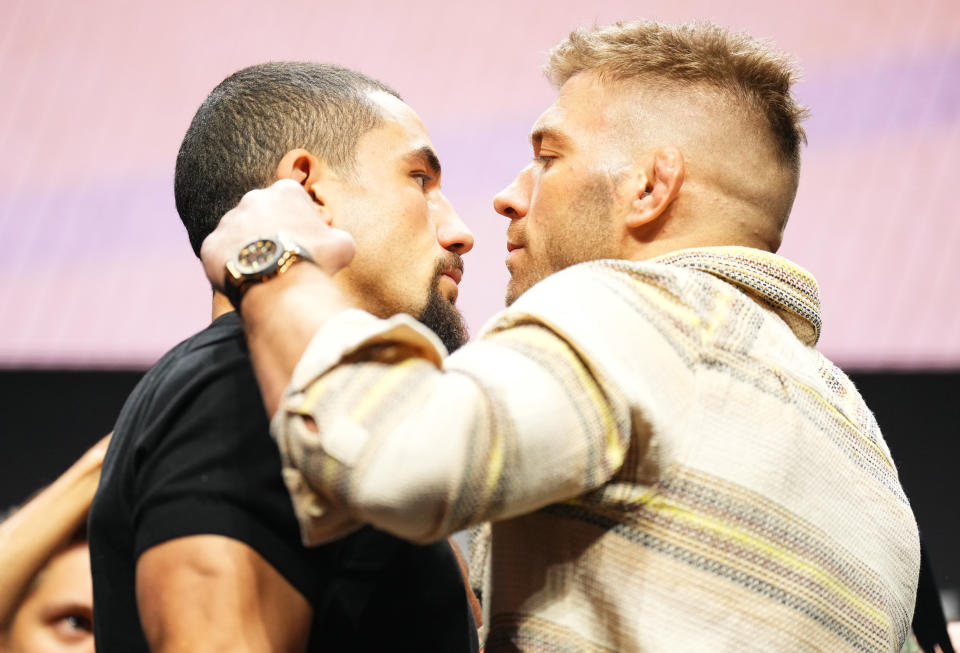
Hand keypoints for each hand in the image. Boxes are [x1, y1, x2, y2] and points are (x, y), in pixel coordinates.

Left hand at [200, 179, 355, 291]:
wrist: (280, 285)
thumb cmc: (315, 261)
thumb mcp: (343, 244)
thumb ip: (335, 236)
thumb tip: (334, 241)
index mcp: (285, 191)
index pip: (292, 200)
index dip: (300, 221)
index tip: (305, 240)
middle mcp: (253, 198)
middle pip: (262, 214)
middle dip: (270, 231)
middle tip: (283, 256)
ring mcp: (228, 220)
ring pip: (239, 233)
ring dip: (250, 247)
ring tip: (265, 271)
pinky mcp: (211, 244)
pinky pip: (221, 253)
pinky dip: (233, 264)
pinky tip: (248, 278)